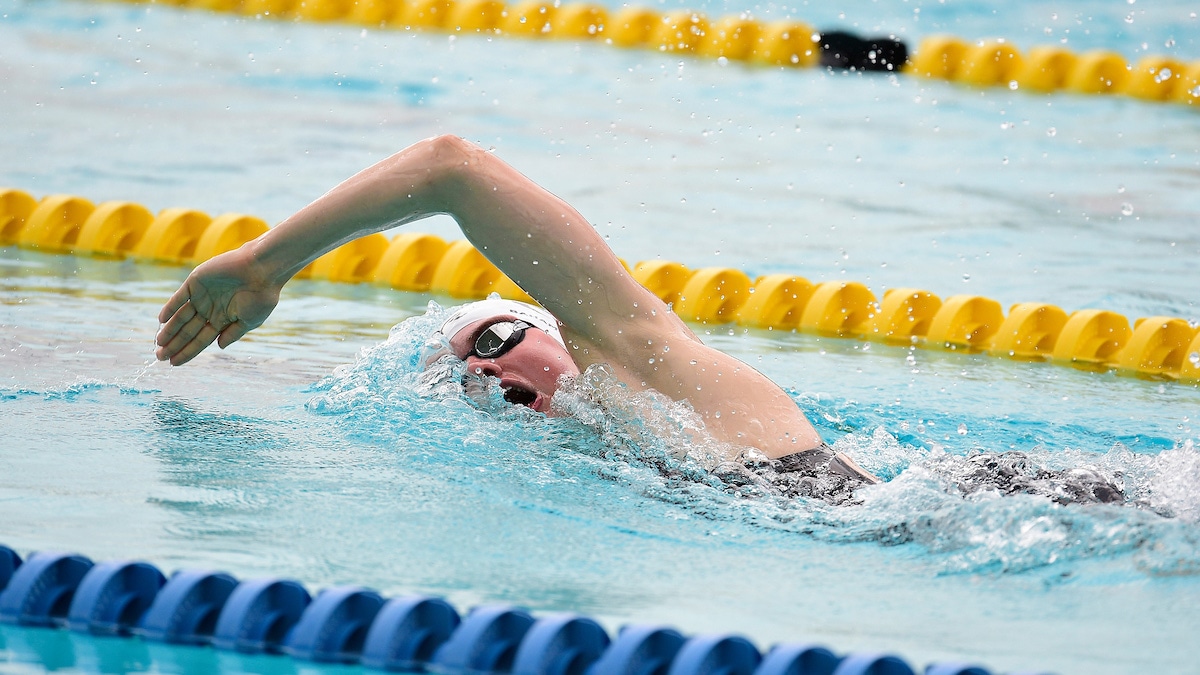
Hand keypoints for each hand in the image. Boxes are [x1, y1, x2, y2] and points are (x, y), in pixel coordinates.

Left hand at [155, 248, 281, 364]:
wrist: (262, 270)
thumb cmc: (261, 296)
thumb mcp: (249, 321)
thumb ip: (233, 333)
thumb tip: (219, 347)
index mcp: (223, 320)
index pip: (201, 339)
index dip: (188, 351)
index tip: (174, 363)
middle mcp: (210, 309)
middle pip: (188, 331)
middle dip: (174, 344)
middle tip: (160, 357)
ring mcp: (202, 296)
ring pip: (181, 316)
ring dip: (169, 329)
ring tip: (158, 344)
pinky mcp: (196, 282)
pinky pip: (179, 297)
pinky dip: (170, 308)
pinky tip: (161, 320)